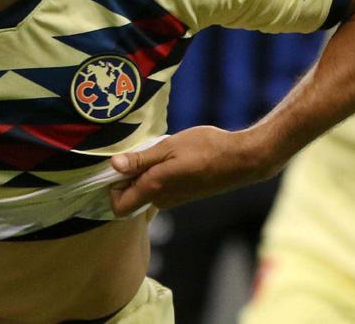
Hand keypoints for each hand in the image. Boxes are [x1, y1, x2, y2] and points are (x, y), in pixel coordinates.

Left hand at [109, 126, 270, 215]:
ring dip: (144, 173)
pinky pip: (161, 189)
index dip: (112, 188)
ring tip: (156, 151)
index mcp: (155, 188)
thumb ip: (140, 159)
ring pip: (146, 192)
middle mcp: (163, 199)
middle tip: (137, 152)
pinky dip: (158, 174)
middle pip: (131, 198)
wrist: (242, 159)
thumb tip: (113, 166)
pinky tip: (169, 156)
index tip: (117, 166)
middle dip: (127, 178)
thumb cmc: (207, 148)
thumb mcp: (169, 147)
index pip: (119, 207)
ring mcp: (176, 199)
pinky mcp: (186, 194)